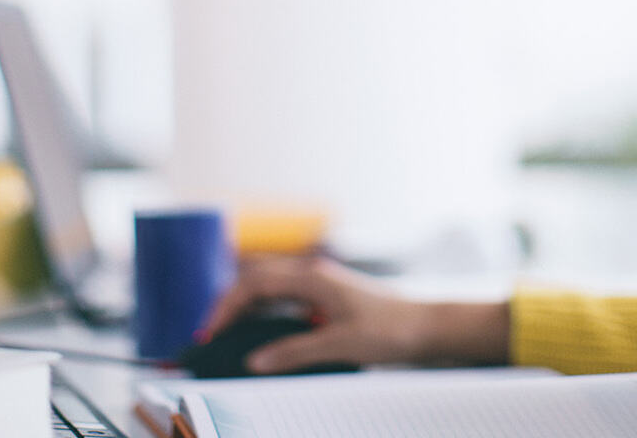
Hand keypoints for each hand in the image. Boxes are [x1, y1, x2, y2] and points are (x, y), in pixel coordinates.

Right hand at [200, 255, 431, 372]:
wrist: (426, 327)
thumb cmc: (391, 329)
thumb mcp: (339, 345)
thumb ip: (294, 351)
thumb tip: (255, 360)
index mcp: (312, 277)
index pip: (254, 283)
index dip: (226, 305)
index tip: (209, 330)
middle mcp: (312, 275)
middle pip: (256, 280)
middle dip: (229, 303)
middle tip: (210, 333)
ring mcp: (319, 285)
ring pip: (269, 288)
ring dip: (246, 307)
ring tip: (227, 334)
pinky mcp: (326, 299)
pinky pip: (285, 300)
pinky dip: (265, 313)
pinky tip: (261, 334)